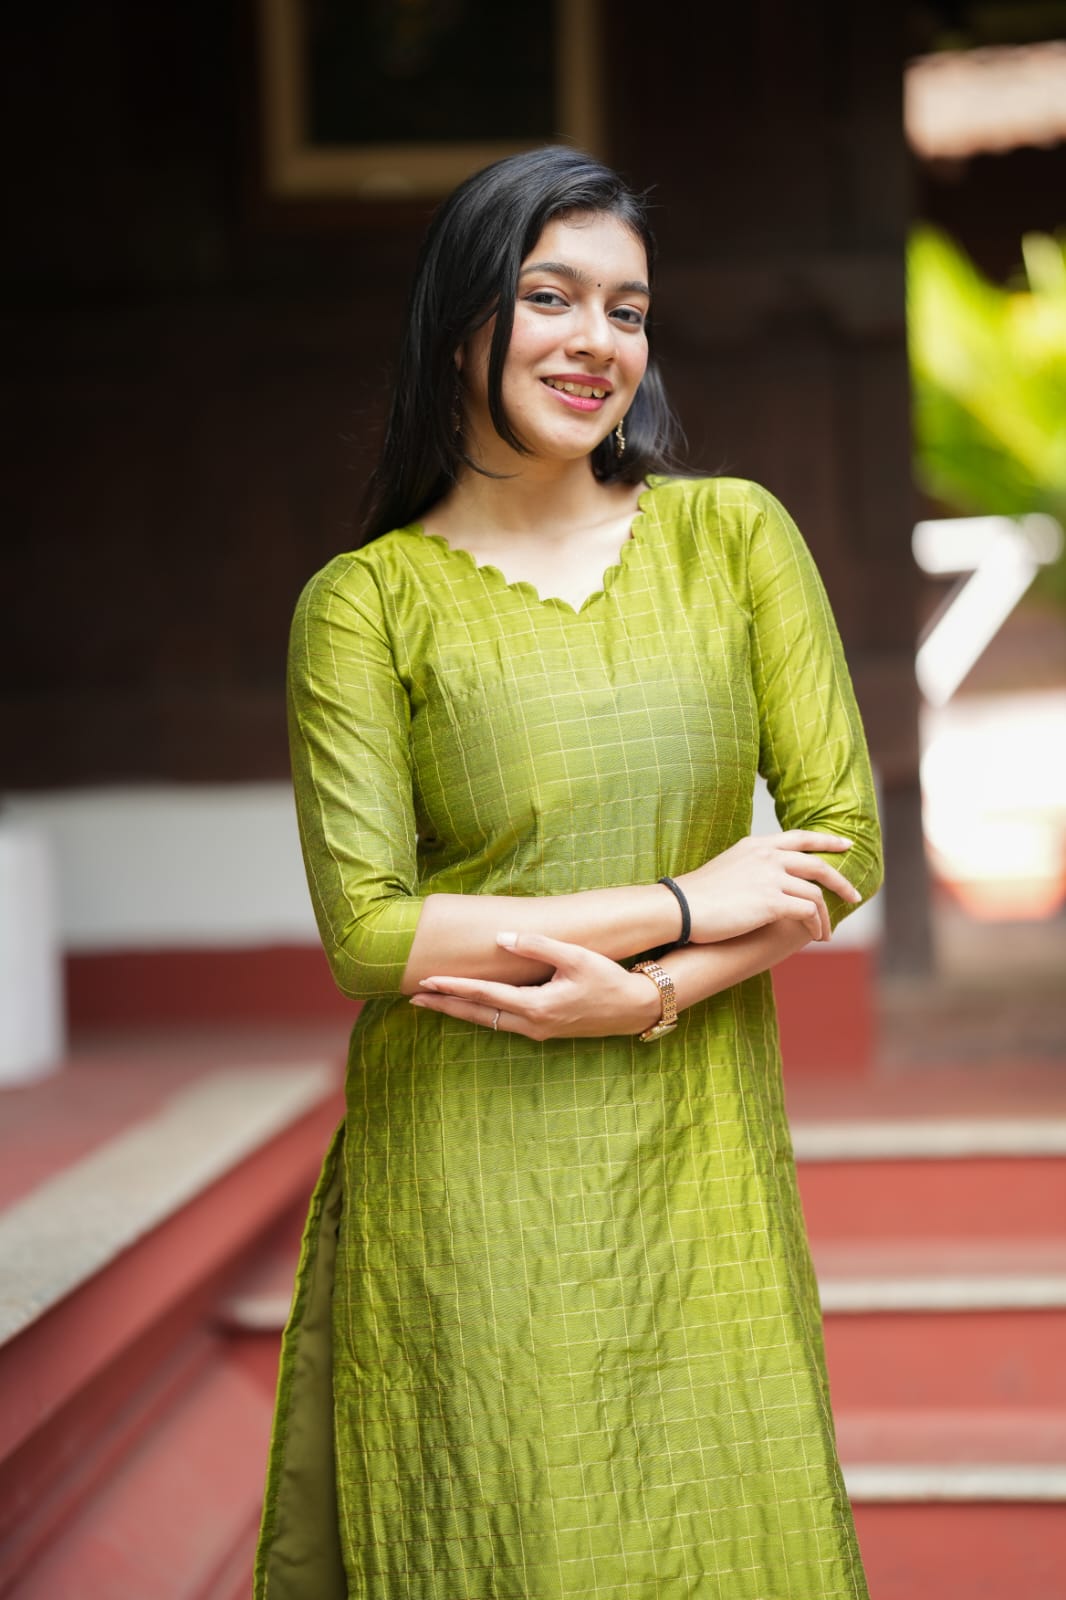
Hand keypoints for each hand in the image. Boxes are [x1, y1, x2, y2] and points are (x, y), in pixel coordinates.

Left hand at [409, 932, 663, 1040]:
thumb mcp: (574, 956)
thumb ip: (537, 946)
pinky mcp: (544, 1030)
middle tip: (414, 1000)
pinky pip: (503, 1023)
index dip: (453, 988)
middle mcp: (532, 1024)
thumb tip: (501, 938)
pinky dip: (482, 1014)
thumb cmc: (608, 979)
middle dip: (445, 1006)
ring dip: (461, 1012)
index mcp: (536, 1006)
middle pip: (478, 1015)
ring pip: (489, 1022)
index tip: (426, 982)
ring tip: (434, 1003)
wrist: (635, 1007)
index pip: (484, 996)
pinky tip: (472, 1007)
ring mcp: (538, 1031)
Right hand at [677, 830, 860, 944]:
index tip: (845, 846)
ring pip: (816, 894)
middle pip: (818, 865)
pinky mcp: (771, 902)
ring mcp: (771, 878)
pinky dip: (816, 925)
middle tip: (853, 895)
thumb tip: (766, 882)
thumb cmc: (697, 895)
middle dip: (840, 882)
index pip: (800, 837)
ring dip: (825, 916)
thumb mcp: (727, 868)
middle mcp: (768, 856)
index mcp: (757, 845)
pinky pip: (808, 913)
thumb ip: (751, 867)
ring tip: (824, 933)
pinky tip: (815, 936)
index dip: (827, 842)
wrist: (680, 908)